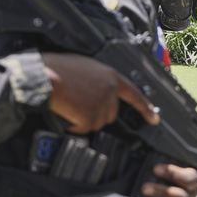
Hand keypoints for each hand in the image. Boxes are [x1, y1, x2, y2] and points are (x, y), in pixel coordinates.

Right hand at [42, 52, 159, 133]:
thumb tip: (98, 92)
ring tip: (69, 103)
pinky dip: (73, 125)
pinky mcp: (90, 117)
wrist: (43, 76)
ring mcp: (101, 104)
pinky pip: (83, 129)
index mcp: (110, 76)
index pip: (134, 94)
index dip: (145, 108)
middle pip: (110, 114)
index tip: (154, 118)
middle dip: (95, 113)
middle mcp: (109, 90)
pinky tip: (65, 111)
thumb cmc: (56, 69)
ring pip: (96, 123)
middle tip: (77, 102)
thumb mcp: (84, 67)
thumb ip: (98, 80)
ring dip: (82, 119)